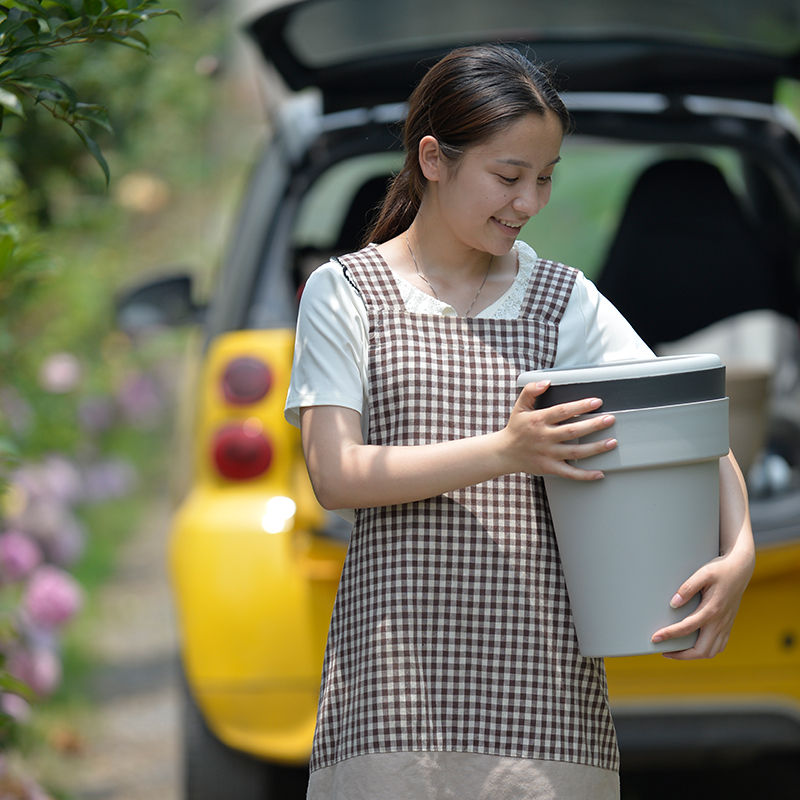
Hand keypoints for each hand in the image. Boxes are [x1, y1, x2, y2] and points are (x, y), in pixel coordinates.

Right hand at [502, 380, 616, 479]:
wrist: (504, 453)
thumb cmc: (515, 429)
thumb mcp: (520, 406)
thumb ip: (530, 391)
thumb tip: (546, 382)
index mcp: (539, 420)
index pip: (563, 411)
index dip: (580, 406)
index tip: (596, 402)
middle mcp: (545, 437)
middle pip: (573, 431)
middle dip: (594, 425)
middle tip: (610, 419)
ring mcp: (548, 454)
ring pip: (575, 452)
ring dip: (595, 448)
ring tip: (612, 442)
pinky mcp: (550, 467)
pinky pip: (570, 473)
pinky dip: (585, 475)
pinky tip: (599, 473)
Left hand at [650, 548, 753, 659]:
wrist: (741, 569)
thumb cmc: (720, 570)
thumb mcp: (703, 573)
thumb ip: (687, 588)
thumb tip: (673, 603)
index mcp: (712, 610)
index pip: (687, 628)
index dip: (669, 635)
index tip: (655, 638)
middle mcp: (720, 621)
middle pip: (701, 650)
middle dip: (681, 655)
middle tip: (664, 652)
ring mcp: (726, 625)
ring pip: (711, 652)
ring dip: (694, 656)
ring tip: (677, 652)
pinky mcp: (728, 625)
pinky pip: (719, 646)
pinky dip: (706, 651)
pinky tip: (694, 646)